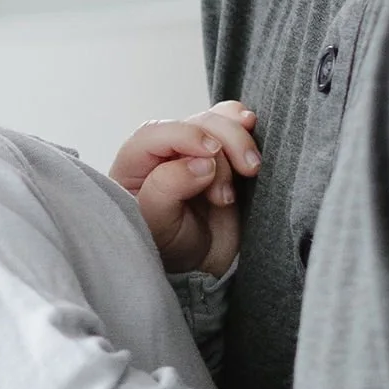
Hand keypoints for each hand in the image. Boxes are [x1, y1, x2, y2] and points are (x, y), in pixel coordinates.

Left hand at [110, 103, 260, 278]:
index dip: (186, 136)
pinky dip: (248, 131)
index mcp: (134, 164)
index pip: (155, 133)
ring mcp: (196, 150)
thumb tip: (202, 162)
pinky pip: (235, 126)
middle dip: (223, 146)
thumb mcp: (157, 226)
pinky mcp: (224, 155)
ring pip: (219, 121)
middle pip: (195, 124)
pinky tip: (254, 140)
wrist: (201, 268)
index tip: (212, 154)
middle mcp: (164, 150)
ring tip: (250, 172)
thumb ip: (168, 188)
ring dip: (240, 142)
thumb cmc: (168, 248)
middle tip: (228, 192)